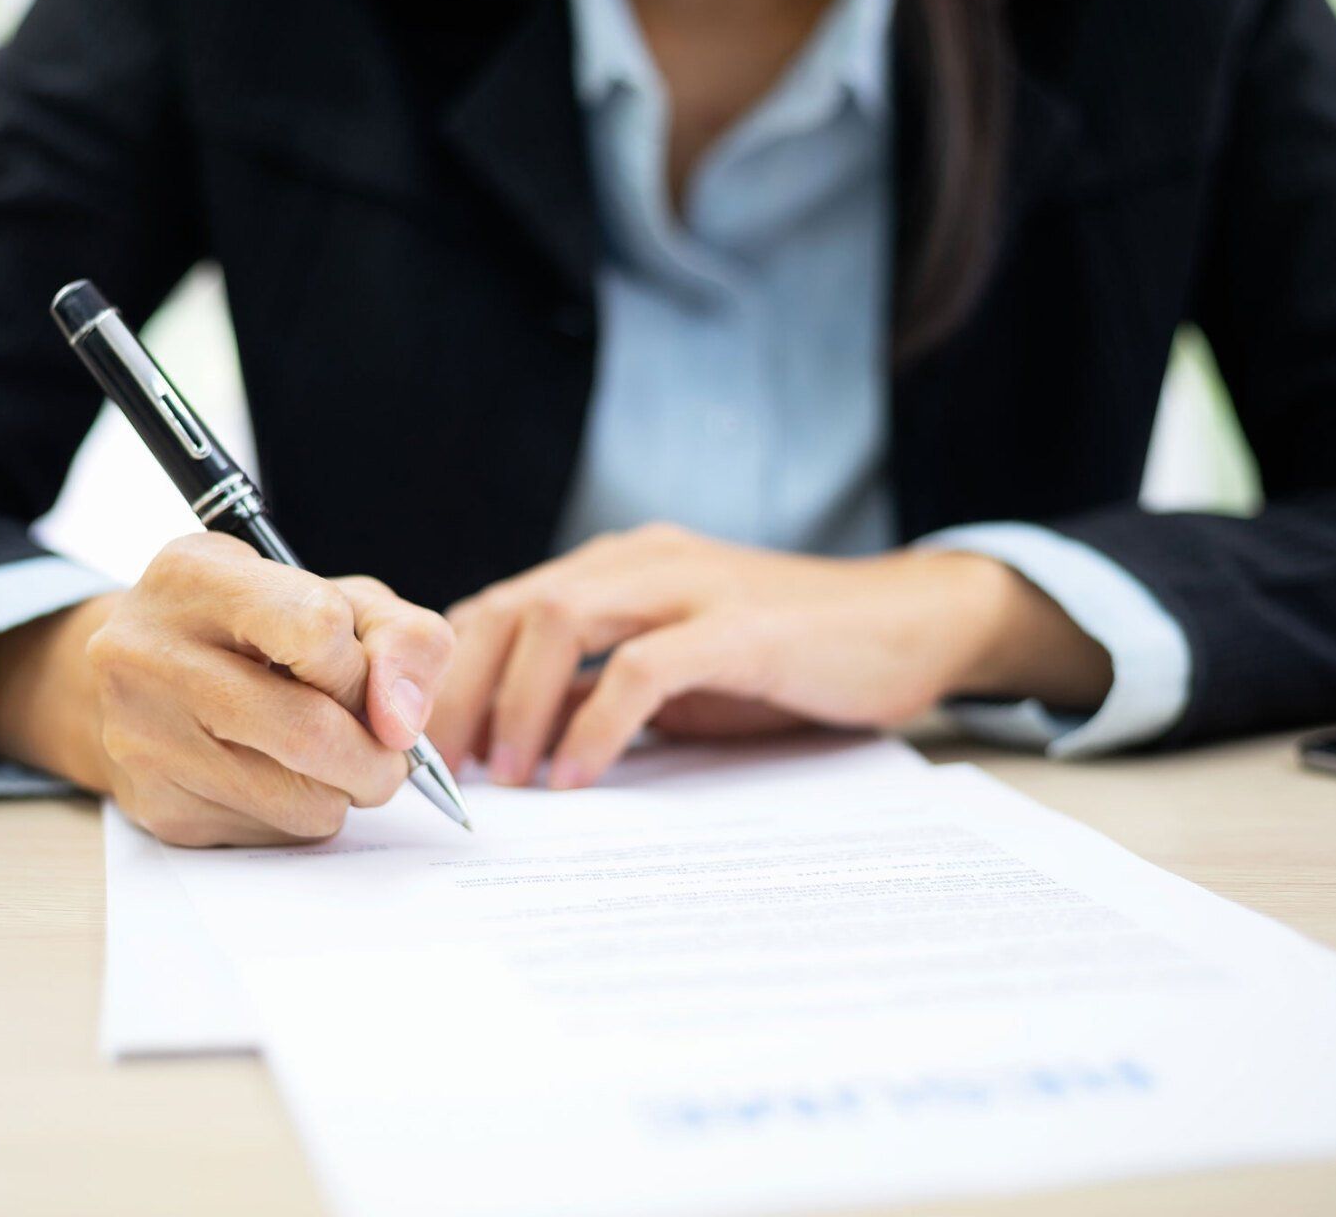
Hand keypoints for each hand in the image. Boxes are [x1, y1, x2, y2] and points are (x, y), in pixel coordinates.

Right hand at [0, 533, 454, 845]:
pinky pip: (267, 837)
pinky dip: (294, 820)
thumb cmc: (253, 626)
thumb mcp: (329, 594)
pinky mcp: (148, 810)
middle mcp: (147, 648)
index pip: (310, 622)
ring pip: (300, 800)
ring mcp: (136, 736)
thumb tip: (408, 718)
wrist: (115, 674)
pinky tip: (265, 779)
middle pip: (314, 732)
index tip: (361, 674)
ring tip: (320, 756)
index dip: (360, 662)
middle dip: (377, 756)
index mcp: (195, 571)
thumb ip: (399, 634)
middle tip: (382, 753)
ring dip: (340, 793)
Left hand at [427, 524, 1110, 789]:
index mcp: (618, 567)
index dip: (448, 672)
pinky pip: (641, 666)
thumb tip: (517, 741)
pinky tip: (578, 773)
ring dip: (515, 701)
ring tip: (505, 774)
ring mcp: (690, 585)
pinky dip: (595, 722)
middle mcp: (641, 560)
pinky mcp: (740, 626)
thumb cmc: (790, 659)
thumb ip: (602, 693)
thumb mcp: (679, 680)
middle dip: (459, 689)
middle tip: (440, 767)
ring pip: (559, 618)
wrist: (912, 624)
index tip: (423, 745)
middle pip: (511, 606)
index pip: (501, 605)